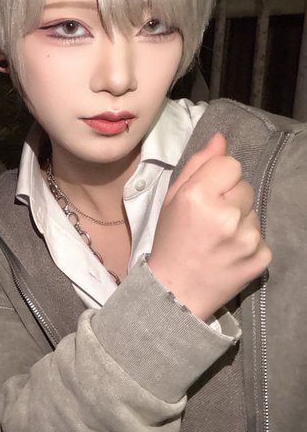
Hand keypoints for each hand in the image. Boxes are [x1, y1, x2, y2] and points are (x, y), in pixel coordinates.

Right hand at [147, 133, 271, 320]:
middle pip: (244, 185)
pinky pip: (261, 234)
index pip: (229, 164)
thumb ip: (197, 166)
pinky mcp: (261, 257)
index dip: (216, 178)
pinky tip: (228, 252)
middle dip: (229, 197)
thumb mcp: (171, 199)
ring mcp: (247, 238)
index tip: (204, 195)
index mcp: (198, 196)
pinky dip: (247, 241)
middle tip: (208, 219)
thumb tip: (220, 139)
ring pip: (253, 209)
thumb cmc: (169, 240)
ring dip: (239, 218)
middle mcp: (225, 215)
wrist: (174, 292)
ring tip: (217, 237)